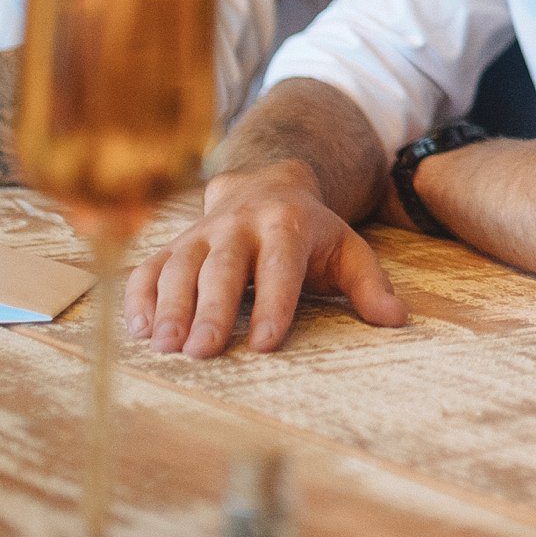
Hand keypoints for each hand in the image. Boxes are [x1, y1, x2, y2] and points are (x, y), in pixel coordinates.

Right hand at [123, 159, 406, 357]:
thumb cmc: (311, 233)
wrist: (266, 184)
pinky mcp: (173, 245)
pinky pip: (148, 268)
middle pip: (222, 268)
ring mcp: (201, 234)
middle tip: (201, 351)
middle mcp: (239, 226)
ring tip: (166, 347)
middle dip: (210, 310)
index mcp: (287, 225)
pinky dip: (139, 297)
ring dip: (170, 307)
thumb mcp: (348, 249)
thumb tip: (396, 320)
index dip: (273, 304)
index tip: (263, 344)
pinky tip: (138, 331)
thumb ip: (369, 284)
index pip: (280, 266)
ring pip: (180, 267)